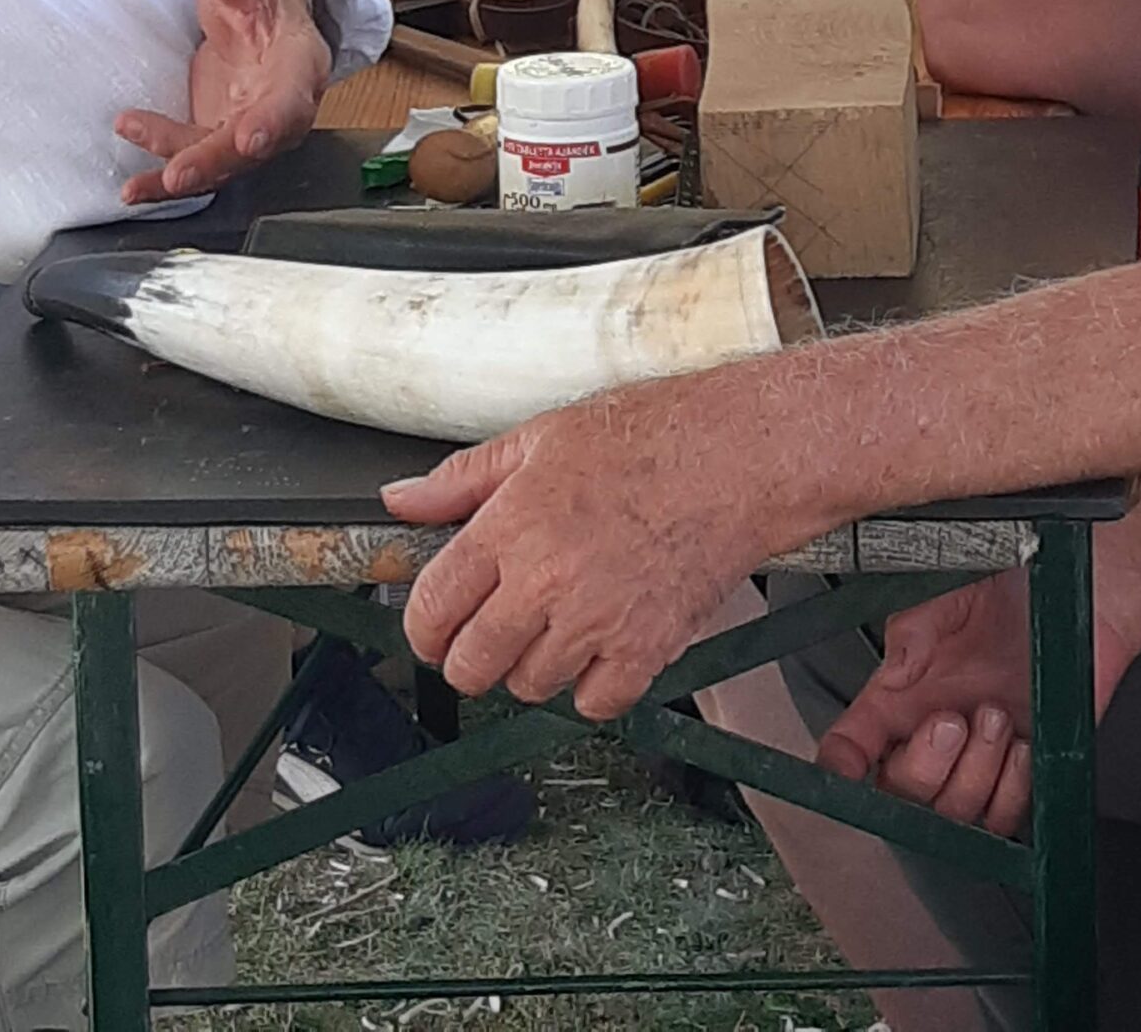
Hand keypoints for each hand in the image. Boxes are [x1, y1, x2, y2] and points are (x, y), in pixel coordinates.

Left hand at [118, 0, 331, 201]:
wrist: (260, 19)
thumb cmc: (263, 2)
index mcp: (300, 66)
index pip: (291, 99)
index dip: (272, 121)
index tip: (250, 139)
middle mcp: (281, 108)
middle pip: (253, 145)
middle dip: (215, 161)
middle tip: (179, 173)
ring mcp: (249, 128)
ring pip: (221, 163)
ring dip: (181, 174)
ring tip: (139, 183)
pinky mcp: (218, 138)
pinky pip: (194, 164)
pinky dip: (162, 182)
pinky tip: (135, 188)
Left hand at [383, 370, 774, 718]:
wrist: (738, 457)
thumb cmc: (650, 436)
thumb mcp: (541, 438)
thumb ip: (461, 480)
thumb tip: (401, 501)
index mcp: (511, 526)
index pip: (432, 609)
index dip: (423, 626)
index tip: (434, 626)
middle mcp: (546, 581)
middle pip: (470, 665)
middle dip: (469, 653)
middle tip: (491, 629)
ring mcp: (596, 622)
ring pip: (528, 687)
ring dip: (531, 665)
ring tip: (555, 623)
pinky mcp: (645, 650)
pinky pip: (594, 704)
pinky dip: (591, 686)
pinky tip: (599, 644)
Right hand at [816, 566, 1140, 835]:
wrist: (1083, 588)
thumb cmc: (1016, 585)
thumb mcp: (943, 599)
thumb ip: (907, 638)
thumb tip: (887, 675)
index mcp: (905, 693)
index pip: (854, 743)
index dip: (841, 765)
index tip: (844, 766)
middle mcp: (938, 732)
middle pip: (903, 795)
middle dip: (925, 766)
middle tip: (952, 721)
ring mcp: (982, 756)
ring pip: (954, 815)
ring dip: (974, 772)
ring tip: (995, 717)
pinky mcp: (1028, 771)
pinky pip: (1004, 817)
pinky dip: (1010, 787)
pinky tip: (1021, 744)